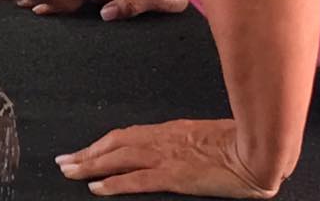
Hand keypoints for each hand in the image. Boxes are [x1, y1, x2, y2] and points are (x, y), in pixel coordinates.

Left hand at [56, 119, 278, 197]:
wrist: (256, 150)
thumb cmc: (236, 144)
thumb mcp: (203, 140)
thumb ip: (183, 145)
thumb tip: (168, 153)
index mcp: (168, 131)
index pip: (125, 136)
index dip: (101, 144)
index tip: (82, 150)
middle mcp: (161, 139)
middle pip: (115, 145)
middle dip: (87, 153)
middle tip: (63, 161)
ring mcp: (166, 156)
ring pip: (118, 158)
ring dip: (90, 165)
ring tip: (70, 172)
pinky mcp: (175, 174)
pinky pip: (137, 180)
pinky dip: (114, 184)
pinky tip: (97, 188)